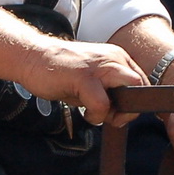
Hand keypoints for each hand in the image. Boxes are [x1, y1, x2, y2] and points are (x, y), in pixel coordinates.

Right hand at [20, 39, 147, 127]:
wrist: (32, 57)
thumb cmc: (60, 72)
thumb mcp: (91, 80)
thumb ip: (108, 92)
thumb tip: (121, 114)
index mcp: (117, 57)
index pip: (141, 82)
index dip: (134, 103)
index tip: (118, 113)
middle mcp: (113, 58)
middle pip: (141, 86)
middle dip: (131, 109)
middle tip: (112, 118)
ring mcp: (99, 67)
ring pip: (129, 91)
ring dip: (116, 112)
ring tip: (97, 114)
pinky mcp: (84, 77)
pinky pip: (102, 103)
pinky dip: (96, 115)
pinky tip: (84, 113)